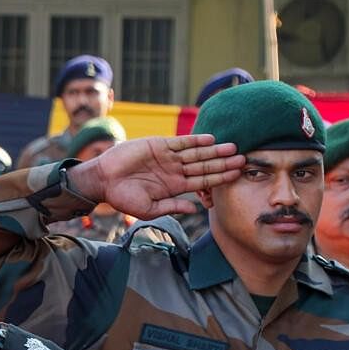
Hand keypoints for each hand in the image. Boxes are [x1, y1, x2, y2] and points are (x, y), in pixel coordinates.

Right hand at [72, 134, 244, 217]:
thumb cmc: (123, 198)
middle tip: (244, 159)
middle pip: (205, 166)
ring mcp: (168, 157)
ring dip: (214, 151)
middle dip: (224, 163)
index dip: (220, 179)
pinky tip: (210, 140)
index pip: (203, 182)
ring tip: (233, 148)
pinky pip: (181, 142)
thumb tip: (193, 209)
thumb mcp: (149, 209)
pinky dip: (195, 140)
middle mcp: (175, 171)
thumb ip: (172, 208)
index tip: (237, 175)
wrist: (104, 180)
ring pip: (197, 153)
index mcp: (175, 188)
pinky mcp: (159, 145)